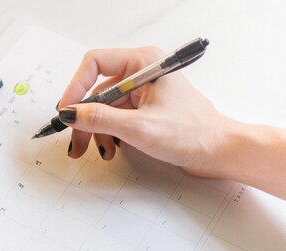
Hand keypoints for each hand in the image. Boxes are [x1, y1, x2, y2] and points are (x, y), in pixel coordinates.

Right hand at [59, 46, 228, 177]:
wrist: (219, 152)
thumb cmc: (192, 133)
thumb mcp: (139, 127)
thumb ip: (100, 119)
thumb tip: (70, 114)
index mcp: (143, 63)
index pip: (94, 64)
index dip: (75, 87)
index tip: (66, 111)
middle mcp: (141, 73)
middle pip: (96, 91)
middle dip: (84, 118)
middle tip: (75, 142)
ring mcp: (142, 92)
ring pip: (103, 108)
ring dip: (96, 131)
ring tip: (100, 151)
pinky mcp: (144, 110)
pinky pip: (115, 118)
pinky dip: (109, 134)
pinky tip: (113, 148)